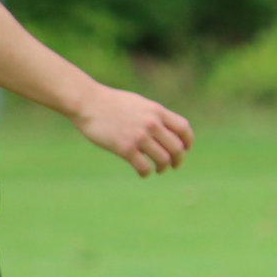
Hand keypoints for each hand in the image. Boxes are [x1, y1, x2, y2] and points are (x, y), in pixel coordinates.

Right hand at [71, 85, 194, 176]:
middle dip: (178, 159)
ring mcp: (139, 136)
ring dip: (163, 167)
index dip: (188, 141)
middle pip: (177, 147)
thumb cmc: (111, 103)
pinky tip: (143, 173)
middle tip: (174, 165)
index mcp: (157, 111)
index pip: (183, 128)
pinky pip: (144, 167)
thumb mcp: (139, 103)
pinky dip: (147, 173)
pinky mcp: (125, 148)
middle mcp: (152, 124)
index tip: (185, 149)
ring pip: (163, 159)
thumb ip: (154, 115)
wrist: (88, 103)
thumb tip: (166, 130)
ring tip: (158, 169)